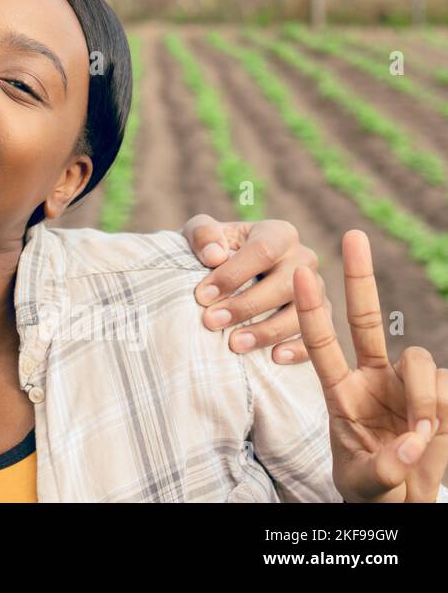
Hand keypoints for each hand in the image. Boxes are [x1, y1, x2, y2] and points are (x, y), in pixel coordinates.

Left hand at [182, 215, 325, 363]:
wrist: (228, 273)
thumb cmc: (215, 250)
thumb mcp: (202, 233)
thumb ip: (203, 234)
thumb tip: (214, 256)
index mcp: (279, 234)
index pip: (262, 251)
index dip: (233, 274)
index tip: (202, 296)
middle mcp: (304, 260)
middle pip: (285, 284)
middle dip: (246, 305)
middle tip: (212, 322)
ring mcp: (316, 290)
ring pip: (301, 313)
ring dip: (267, 330)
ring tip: (235, 344)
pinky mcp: (319, 317)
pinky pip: (317, 335)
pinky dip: (298, 348)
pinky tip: (275, 357)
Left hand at [295, 230, 446, 501]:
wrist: (400, 501)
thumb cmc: (371, 487)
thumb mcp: (364, 482)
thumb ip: (380, 469)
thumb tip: (406, 449)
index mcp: (340, 391)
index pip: (320, 343)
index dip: (311, 310)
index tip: (301, 274)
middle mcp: (372, 377)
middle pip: (364, 318)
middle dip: (359, 276)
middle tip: (351, 234)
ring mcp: (407, 383)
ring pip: (416, 359)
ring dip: (420, 398)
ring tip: (416, 437)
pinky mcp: (441, 394)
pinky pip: (445, 385)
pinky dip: (439, 412)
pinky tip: (432, 437)